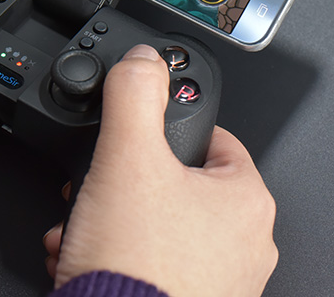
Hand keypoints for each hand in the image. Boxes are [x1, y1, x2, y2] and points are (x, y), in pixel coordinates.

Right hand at [44, 45, 277, 296]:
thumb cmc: (136, 265)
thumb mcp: (126, 156)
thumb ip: (135, 94)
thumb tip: (142, 59)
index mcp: (245, 200)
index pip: (212, 137)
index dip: (166, 131)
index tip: (138, 137)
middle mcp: (246, 243)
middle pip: (177, 184)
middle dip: (127, 183)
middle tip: (102, 187)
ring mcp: (222, 281)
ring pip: (158, 225)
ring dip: (114, 219)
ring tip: (87, 226)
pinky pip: (153, 262)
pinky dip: (118, 254)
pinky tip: (87, 256)